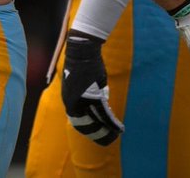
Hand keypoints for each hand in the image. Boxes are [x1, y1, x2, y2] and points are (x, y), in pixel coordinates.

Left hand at [60, 31, 123, 145]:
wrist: (83, 51)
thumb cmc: (85, 64)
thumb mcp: (86, 83)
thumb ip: (91, 95)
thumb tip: (102, 102)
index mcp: (69, 99)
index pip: (77, 121)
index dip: (88, 129)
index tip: (97, 133)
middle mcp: (72, 102)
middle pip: (85, 125)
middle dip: (97, 134)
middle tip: (108, 139)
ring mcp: (81, 99)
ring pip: (96, 121)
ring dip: (106, 130)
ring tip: (115, 136)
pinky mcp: (92, 95)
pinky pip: (103, 113)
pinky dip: (112, 122)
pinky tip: (119, 128)